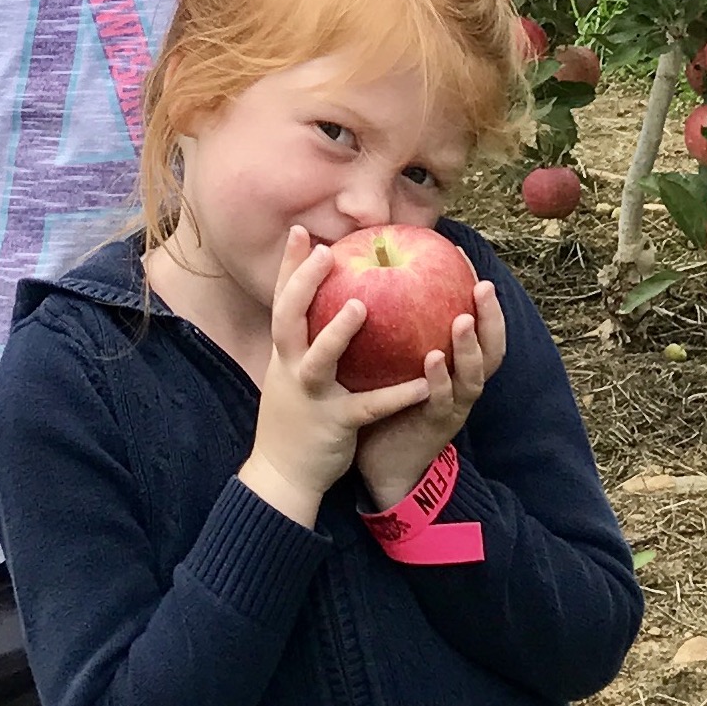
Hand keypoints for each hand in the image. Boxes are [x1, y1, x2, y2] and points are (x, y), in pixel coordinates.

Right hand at [235, 227, 439, 524]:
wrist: (282, 474)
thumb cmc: (295, 417)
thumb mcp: (291, 373)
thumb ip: (307, 340)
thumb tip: (331, 302)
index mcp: (284, 353)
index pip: (282, 302)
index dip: (290, 266)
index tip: (301, 231)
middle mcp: (291, 368)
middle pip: (289, 319)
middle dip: (304, 284)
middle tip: (326, 252)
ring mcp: (310, 396)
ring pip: (320, 359)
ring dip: (338, 332)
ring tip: (363, 305)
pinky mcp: (334, 424)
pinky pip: (368, 407)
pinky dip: (396, 395)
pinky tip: (424, 381)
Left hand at [353, 275, 505, 512]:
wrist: (381, 463)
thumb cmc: (386, 404)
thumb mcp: (395, 361)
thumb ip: (395, 327)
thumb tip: (375, 274)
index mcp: (456, 365)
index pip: (478, 325)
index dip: (477, 295)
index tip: (466, 260)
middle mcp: (462, 383)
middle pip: (491, 347)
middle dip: (491, 317)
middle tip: (483, 286)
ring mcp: (453, 406)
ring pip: (474, 375)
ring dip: (469, 347)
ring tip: (462, 319)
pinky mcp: (435, 427)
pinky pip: (442, 402)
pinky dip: (440, 380)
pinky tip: (432, 360)